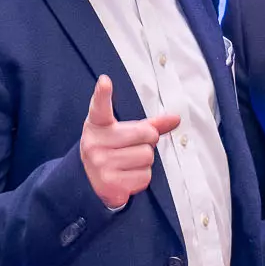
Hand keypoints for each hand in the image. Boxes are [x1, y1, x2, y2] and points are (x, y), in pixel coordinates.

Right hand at [78, 75, 181, 209]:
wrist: (88, 181)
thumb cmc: (111, 149)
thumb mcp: (123, 132)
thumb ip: (150, 124)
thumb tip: (176, 118)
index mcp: (97, 125)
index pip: (100, 107)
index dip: (102, 94)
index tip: (105, 82)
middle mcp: (94, 143)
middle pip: (145, 135)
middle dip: (147, 142)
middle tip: (133, 146)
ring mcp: (100, 164)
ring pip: (147, 157)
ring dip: (145, 161)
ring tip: (128, 163)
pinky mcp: (110, 183)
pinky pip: (144, 176)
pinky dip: (142, 177)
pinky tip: (127, 176)